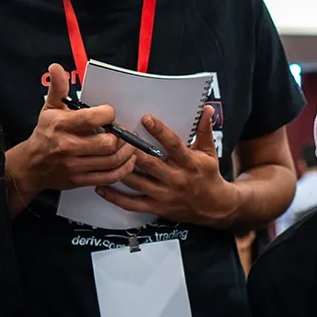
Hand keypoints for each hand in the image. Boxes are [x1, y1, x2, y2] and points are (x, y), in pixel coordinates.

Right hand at [6, 63, 136, 204]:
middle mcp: (68, 146)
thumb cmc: (44, 135)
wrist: (30, 166)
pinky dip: (124, 169)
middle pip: (107, 143)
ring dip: (127, 152)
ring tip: (129, 144)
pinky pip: (109, 176)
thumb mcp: (50, 109)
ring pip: (111, 160)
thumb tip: (56, 67)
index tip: (109, 114)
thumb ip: (58, 88)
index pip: (93, 118)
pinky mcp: (80, 180)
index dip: (108, 114)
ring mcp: (75, 166)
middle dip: (120, 136)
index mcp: (61, 125)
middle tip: (122, 131)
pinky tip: (128, 160)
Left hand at [95, 106, 238, 226]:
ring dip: (119, 169)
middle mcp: (176, 179)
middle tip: (115, 136)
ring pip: (137, 182)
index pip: (173, 145)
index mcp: (189, 163)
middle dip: (131, 149)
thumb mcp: (209, 152)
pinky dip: (115, 197)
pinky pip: (132, 204)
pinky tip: (101, 187)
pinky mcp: (157, 207)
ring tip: (104, 157)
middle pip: (149, 163)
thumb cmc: (209, 176)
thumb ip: (205, 130)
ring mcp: (165, 195)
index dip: (160, 131)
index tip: (146, 118)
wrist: (214, 207)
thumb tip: (207, 109)